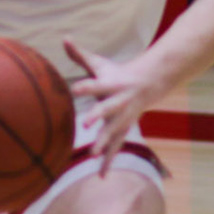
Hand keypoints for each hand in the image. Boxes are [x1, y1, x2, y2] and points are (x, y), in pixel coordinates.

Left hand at [65, 39, 160, 172]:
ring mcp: (123, 118)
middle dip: (97, 117)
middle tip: (85, 124)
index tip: (75, 88)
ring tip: (93, 154)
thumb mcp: (100, 64)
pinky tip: (102, 176)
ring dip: (104, 143)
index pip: (96, 85)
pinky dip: (109, 161)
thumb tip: (64, 38)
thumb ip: (80, 54)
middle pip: (107, 110)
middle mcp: (118, 102)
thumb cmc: (117, 74)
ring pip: (113, 131)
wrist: (148, 85)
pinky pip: (116, 147)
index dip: (86, 86)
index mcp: (110, 85)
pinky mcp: (123, 129)